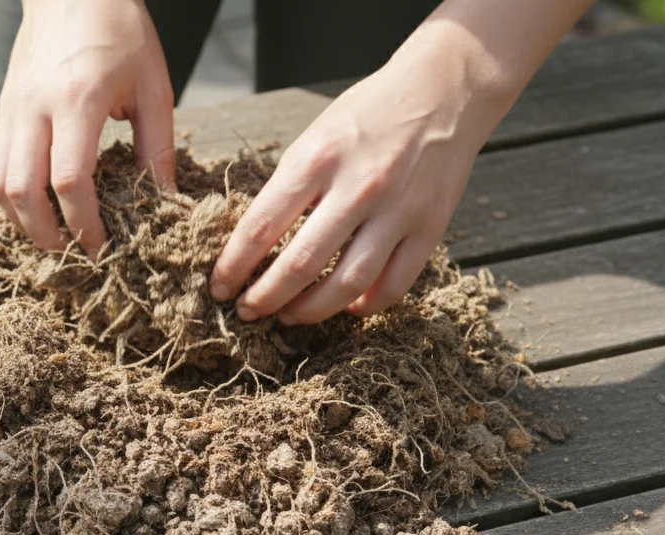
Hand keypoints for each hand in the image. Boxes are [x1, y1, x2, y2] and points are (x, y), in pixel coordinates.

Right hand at [0, 0, 174, 254]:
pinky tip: (35, 208)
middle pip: (23, 191)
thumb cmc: (121, 32)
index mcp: (77, 99)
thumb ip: (156, 147)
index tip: (102, 246)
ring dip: (22, 221)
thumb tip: (163, 203)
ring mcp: (10, 109)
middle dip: (46, 234)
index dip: (84, 224)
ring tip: (52, 238)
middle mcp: (34, 107)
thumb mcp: (153, 86)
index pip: (70, 180)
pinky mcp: (0, 110)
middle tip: (72, 255)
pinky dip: (10, 197)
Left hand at [209, 54, 495, 323]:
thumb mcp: (314, 136)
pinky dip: (365, 306)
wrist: (445, 89)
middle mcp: (358, 187)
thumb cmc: (368, 114)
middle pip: (300, 264)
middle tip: (246, 311)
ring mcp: (398, 210)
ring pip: (347, 285)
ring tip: (288, 316)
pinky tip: (345, 306)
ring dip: (310, 311)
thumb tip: (253, 244)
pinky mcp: (431, 227)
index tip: (218, 287)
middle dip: (264, 298)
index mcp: (318, 159)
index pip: (261, 227)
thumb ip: (289, 188)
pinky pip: (394, 286)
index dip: (233, 266)